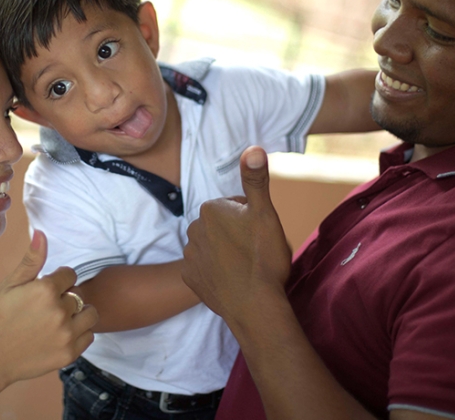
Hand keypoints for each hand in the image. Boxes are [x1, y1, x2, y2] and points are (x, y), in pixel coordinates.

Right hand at [0, 229, 97, 390]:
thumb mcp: (10, 285)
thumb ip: (31, 260)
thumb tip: (41, 232)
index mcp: (45, 290)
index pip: (70, 274)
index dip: (57, 280)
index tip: (43, 291)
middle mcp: (60, 312)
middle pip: (78, 293)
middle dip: (65, 297)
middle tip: (45, 309)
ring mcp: (66, 334)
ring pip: (90, 313)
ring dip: (79, 314)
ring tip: (58, 320)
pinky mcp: (70, 354)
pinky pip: (89, 336)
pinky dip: (79, 334)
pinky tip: (60, 335)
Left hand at [182, 146, 291, 322]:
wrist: (254, 307)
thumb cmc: (262, 258)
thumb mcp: (265, 213)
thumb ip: (256, 179)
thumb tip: (253, 148)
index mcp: (211, 209)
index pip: (237, 206)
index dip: (253, 219)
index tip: (261, 235)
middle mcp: (194, 228)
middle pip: (223, 226)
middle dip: (238, 235)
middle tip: (256, 252)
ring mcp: (190, 255)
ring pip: (214, 246)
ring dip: (227, 253)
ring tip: (246, 268)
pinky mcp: (189, 278)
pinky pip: (205, 268)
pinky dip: (217, 272)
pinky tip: (232, 281)